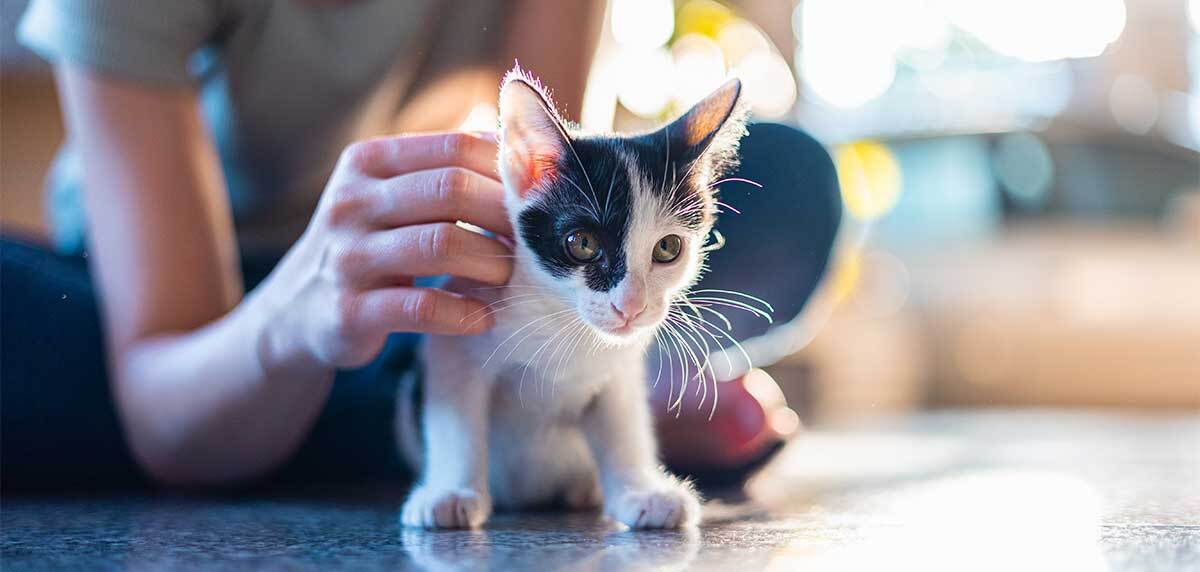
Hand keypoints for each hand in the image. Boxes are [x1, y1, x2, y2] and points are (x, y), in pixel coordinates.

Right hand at [258, 132, 512, 369]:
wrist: (299, 311)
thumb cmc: (370, 245)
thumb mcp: (393, 197)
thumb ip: (447, 173)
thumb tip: (531, 156)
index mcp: (368, 162)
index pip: (455, 146)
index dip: (506, 170)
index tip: (534, 200)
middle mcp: (352, 202)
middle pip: (451, 189)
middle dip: (503, 215)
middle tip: (529, 241)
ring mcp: (347, 256)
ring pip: (441, 244)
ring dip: (490, 262)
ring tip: (509, 276)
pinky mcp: (349, 311)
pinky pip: (422, 308)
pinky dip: (464, 313)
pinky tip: (484, 317)